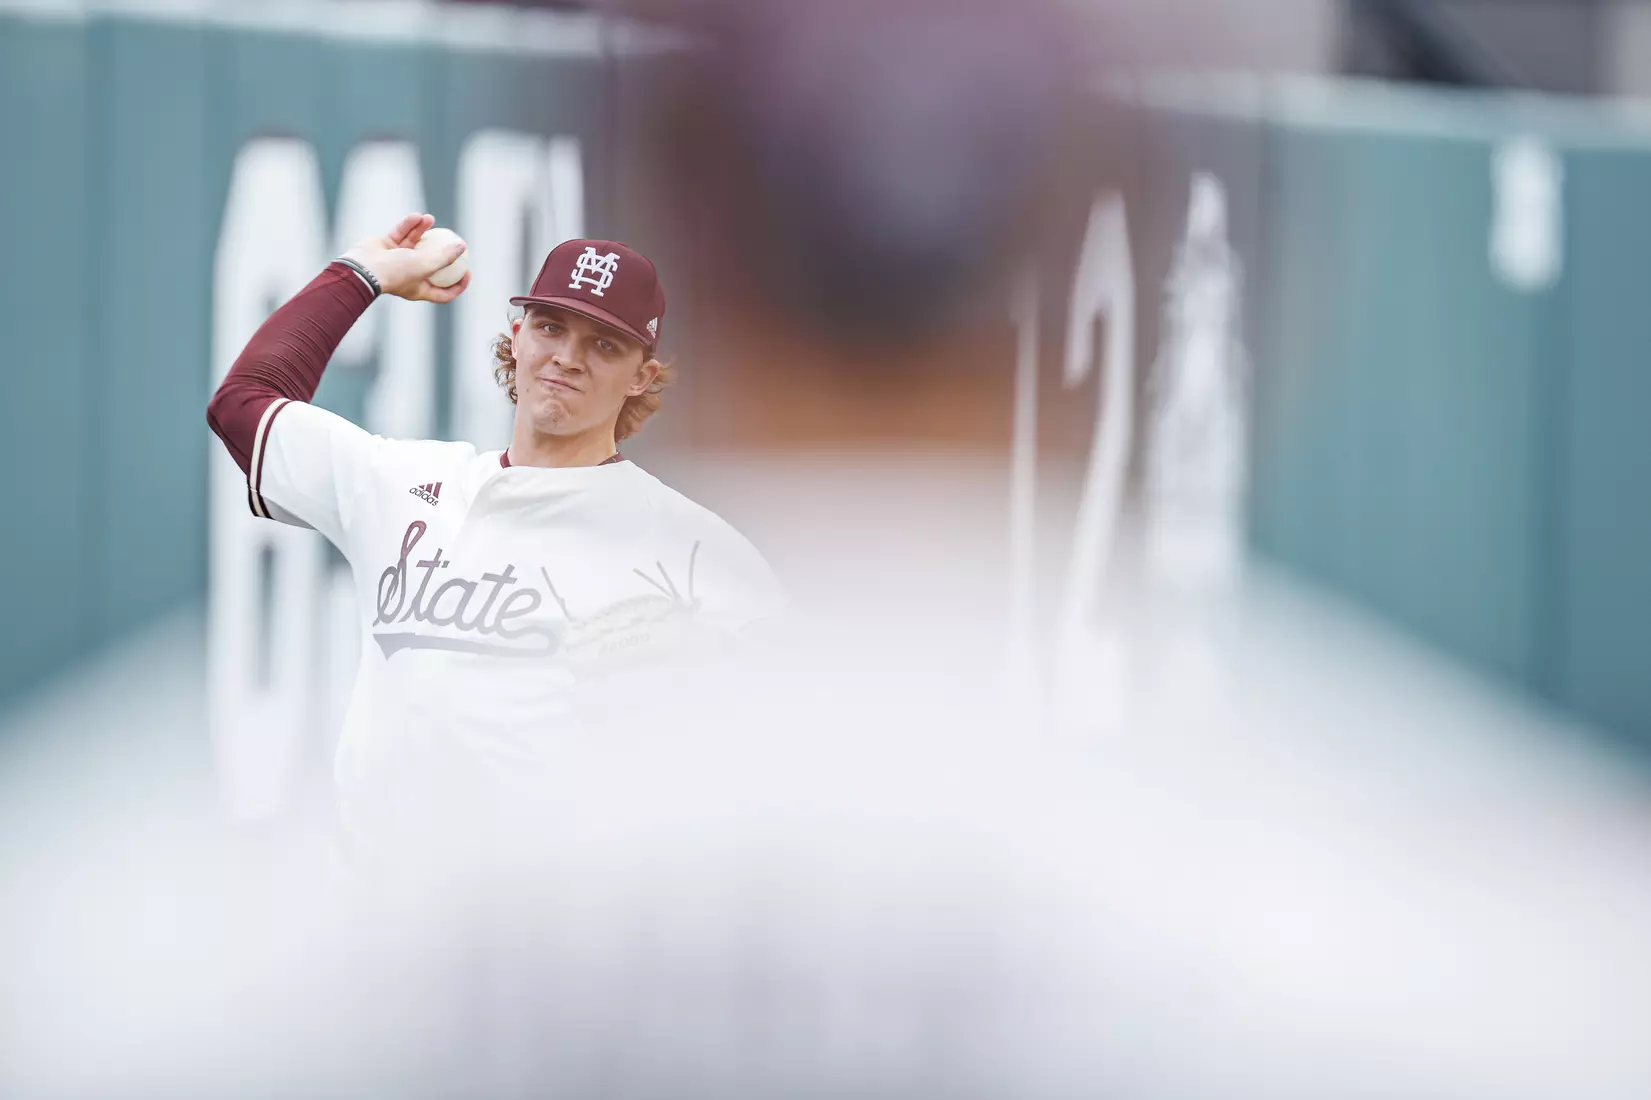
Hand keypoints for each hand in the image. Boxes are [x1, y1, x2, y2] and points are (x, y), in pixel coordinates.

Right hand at [340, 213, 470, 302]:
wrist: (362, 268)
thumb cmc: (395, 271)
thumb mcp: (426, 265)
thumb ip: (445, 256)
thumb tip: (462, 246)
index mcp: (418, 289)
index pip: (443, 292)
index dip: (458, 285)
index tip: (468, 271)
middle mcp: (408, 275)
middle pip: (430, 264)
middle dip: (442, 251)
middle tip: (454, 240)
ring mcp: (395, 260)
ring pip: (414, 243)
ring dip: (422, 229)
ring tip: (430, 218)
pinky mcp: (385, 246)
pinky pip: (400, 233)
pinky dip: (408, 225)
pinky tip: (417, 216)